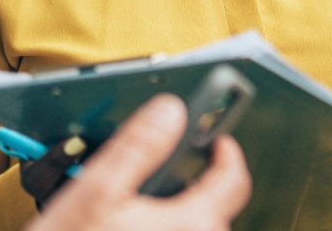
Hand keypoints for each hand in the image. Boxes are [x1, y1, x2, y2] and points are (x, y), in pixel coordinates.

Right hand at [25, 94, 251, 230]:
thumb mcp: (98, 191)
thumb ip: (139, 147)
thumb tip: (171, 111)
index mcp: (193, 223)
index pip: (233, 180)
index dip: (226, 152)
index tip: (217, 139)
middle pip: (215, 208)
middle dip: (198, 184)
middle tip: (174, 166)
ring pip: (196, 230)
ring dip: (180, 212)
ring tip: (143, 202)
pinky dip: (166, 230)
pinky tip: (132, 226)